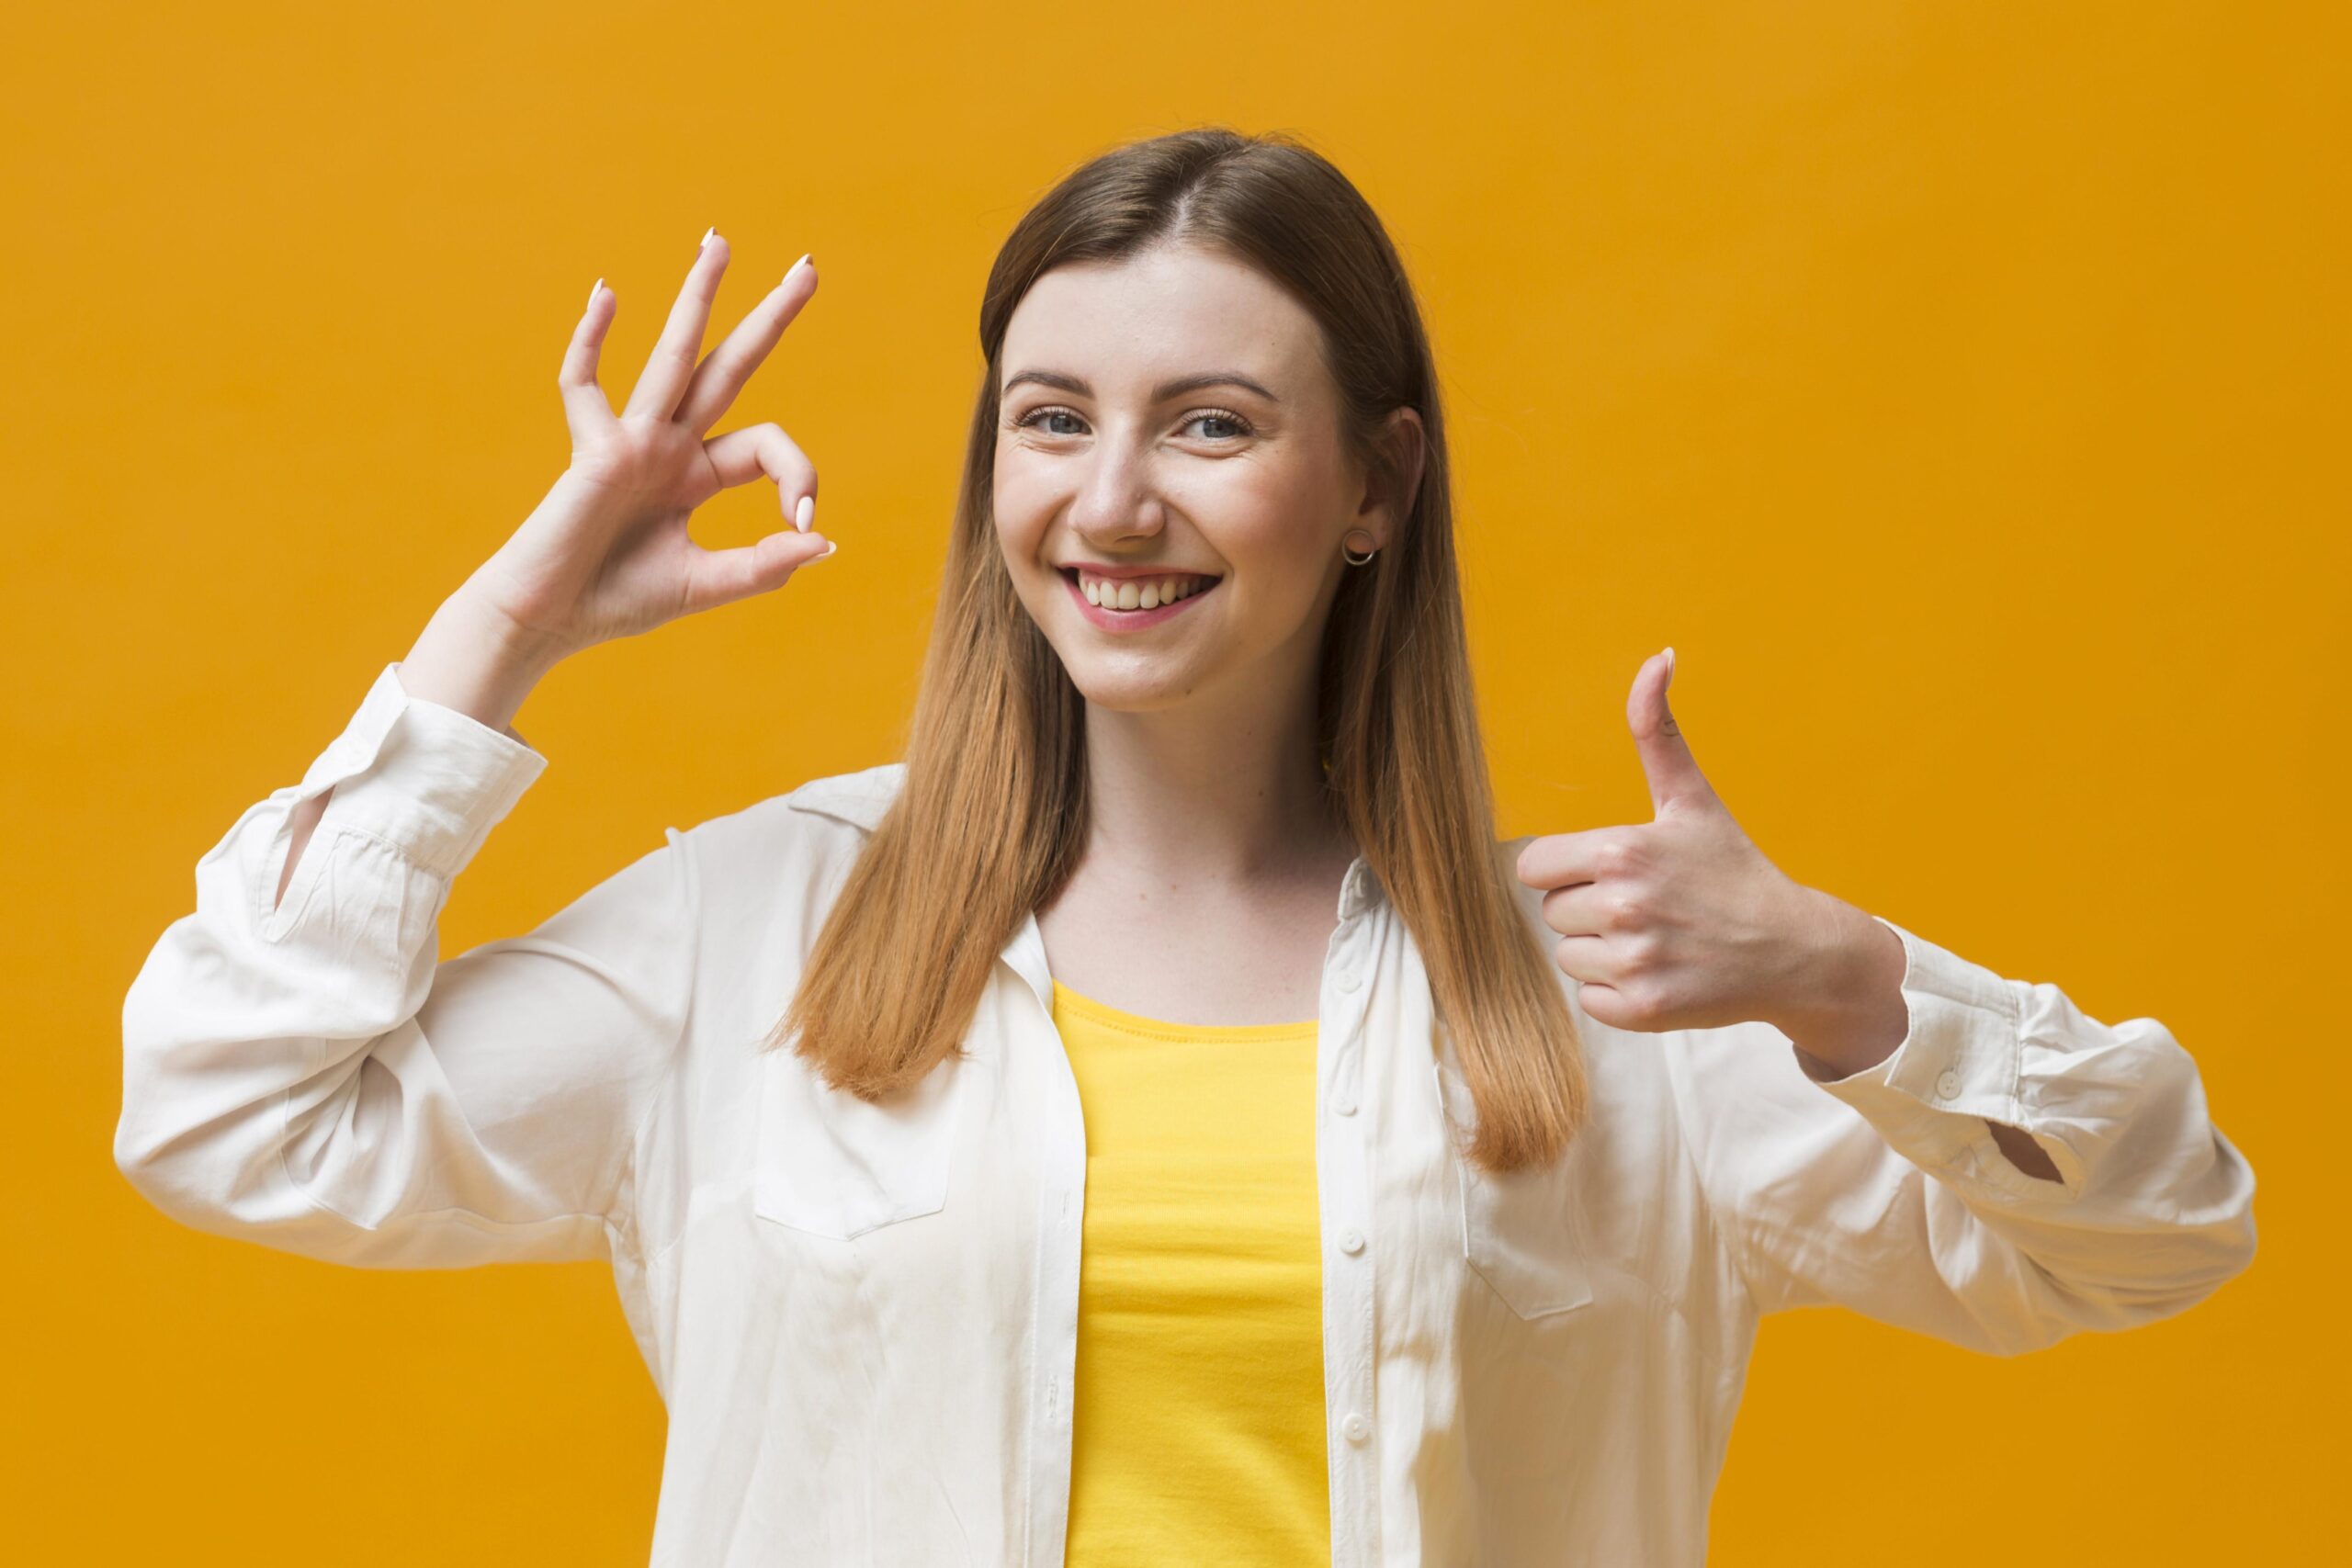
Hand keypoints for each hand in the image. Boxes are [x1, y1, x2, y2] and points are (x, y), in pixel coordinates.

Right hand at [464, 230, 837, 660]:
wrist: (546, 622)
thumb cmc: (615, 602)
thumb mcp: (704, 583)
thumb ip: (764, 565)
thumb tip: (825, 540)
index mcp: (698, 474)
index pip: (768, 447)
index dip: (800, 476)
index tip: (805, 522)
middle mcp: (669, 446)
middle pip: (730, 368)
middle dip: (769, 319)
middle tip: (809, 267)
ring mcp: (631, 441)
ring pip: (673, 356)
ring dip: (697, 296)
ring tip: (720, 241)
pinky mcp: (593, 450)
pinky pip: (584, 384)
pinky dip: (591, 340)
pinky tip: (607, 294)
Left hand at [1516, 648, 1850, 1034]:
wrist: (1795, 950)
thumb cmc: (1734, 871)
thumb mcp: (1692, 800)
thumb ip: (1658, 731)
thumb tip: (1658, 656)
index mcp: (1623, 851)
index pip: (1534, 867)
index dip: (1568, 869)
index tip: (1613, 871)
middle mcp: (1624, 906)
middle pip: (1551, 913)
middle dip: (1589, 909)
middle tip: (1649, 906)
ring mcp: (1634, 960)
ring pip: (1568, 957)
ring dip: (1603, 953)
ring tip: (1658, 939)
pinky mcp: (1643, 1008)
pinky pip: (1589, 1000)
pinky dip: (1618, 993)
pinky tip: (1664, 972)